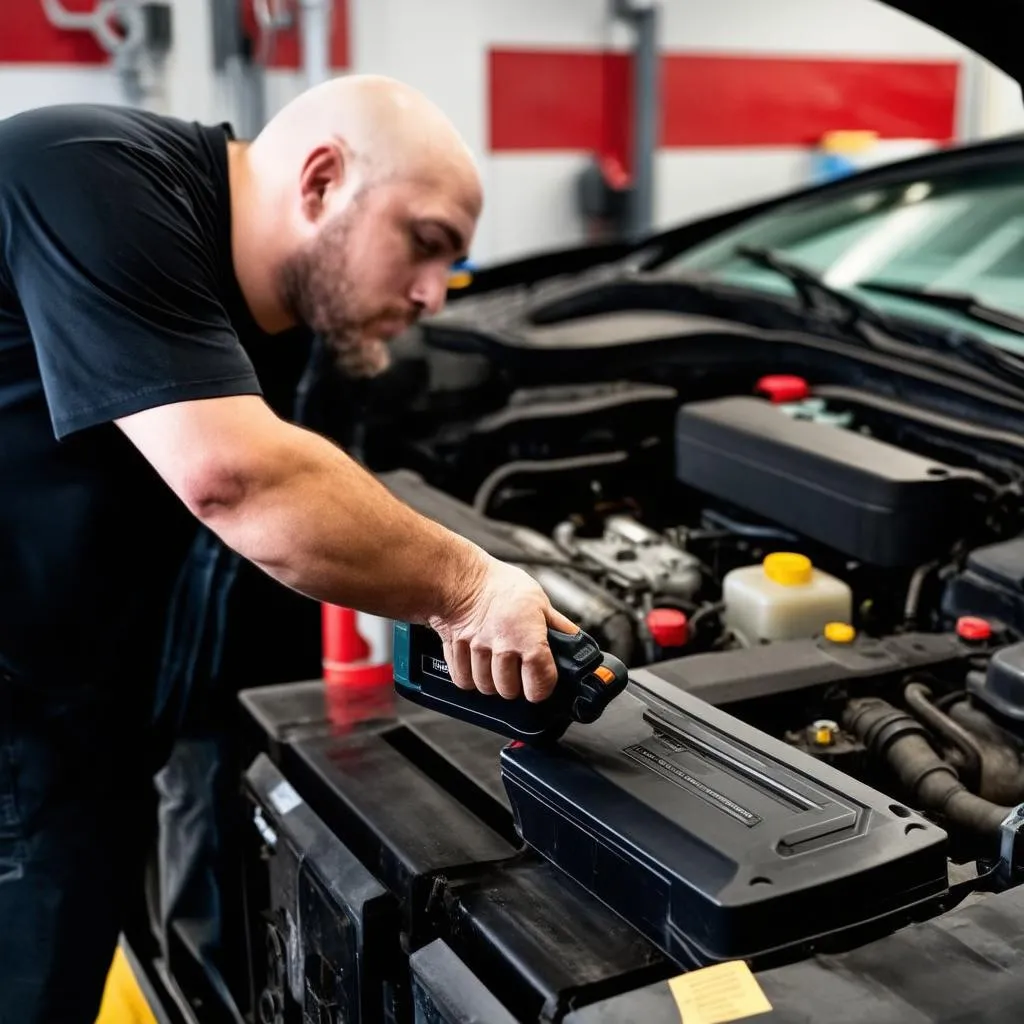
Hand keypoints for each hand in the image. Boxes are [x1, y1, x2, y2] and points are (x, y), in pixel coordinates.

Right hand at [428, 554, 579, 701]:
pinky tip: (478, 665)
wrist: (463, 576)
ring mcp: (476, 650)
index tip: (542, 685)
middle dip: (516, 686)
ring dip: (492, 682)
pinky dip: (470, 678)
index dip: (542, 688)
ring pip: (485, 687)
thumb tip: (575, 641)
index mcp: (526, 636)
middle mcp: (501, 646)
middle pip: (509, 690)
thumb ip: (557, 627)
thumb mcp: (539, 602)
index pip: (539, 682)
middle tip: (518, 673)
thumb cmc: (501, 586)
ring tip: (497, 668)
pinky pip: (463, 680)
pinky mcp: (456, 651)